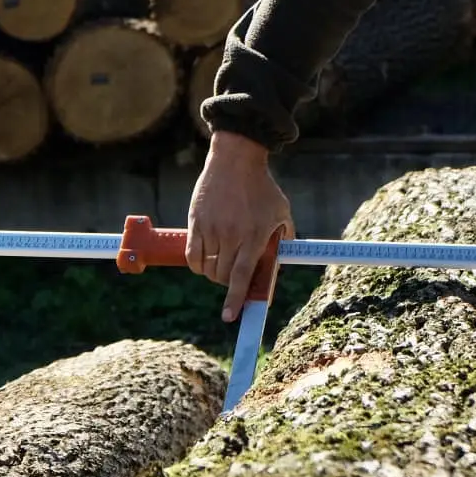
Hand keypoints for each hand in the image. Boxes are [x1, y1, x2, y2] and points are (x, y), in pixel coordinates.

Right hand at [186, 129, 294, 322]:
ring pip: (207, 268)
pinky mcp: (195, 222)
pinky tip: (204, 264)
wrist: (235, 160)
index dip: (235, 298)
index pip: (241, 275)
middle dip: (228, 285)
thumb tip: (282, 259)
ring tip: (221, 266)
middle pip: (223, 275)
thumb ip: (283, 236)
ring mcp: (211, 229)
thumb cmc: (262, 187)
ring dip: (213, 274)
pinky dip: (198, 265)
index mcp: (255, 235)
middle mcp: (232, 235)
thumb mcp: (281, 211)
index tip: (229, 316)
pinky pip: (192, 256)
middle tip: (233, 280)